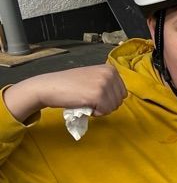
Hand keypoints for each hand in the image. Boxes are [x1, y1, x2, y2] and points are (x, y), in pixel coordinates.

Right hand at [2, 65, 125, 123]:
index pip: (122, 92)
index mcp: (110, 69)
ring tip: (85, 100)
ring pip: (113, 107)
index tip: (93, 94)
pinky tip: (84, 105)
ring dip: (100, 109)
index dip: (108, 99)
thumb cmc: (69, 84)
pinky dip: (96, 113)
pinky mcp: (98, 95)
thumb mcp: (93, 77)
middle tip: (89, 99)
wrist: (49, 86)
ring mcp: (104, 84)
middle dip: (106, 104)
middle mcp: (109, 74)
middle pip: (120, 100)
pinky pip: (105, 111)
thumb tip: (122, 96)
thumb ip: (108, 83)